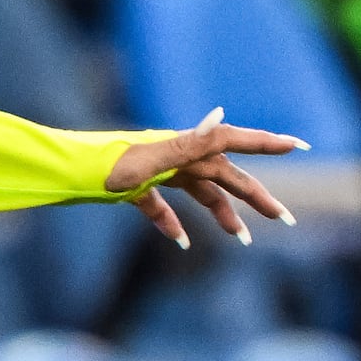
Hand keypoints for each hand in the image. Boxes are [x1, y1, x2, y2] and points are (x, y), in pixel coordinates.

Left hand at [107, 110, 302, 245]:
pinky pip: (161, 206)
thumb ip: (186, 144)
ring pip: (199, 193)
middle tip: (284, 219)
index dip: (267, 142)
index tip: (300, 145)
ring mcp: (155, 171)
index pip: (234, 141)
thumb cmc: (102, 167)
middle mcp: (174, 155)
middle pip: (225, 176)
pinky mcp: (135, 188)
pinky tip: (183, 242)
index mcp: (183, 147)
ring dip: (223, 214)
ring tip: (244, 238)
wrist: (61, 175)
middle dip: (256, 197)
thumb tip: (221, 118)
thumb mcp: (147, 160)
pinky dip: (173, 223)